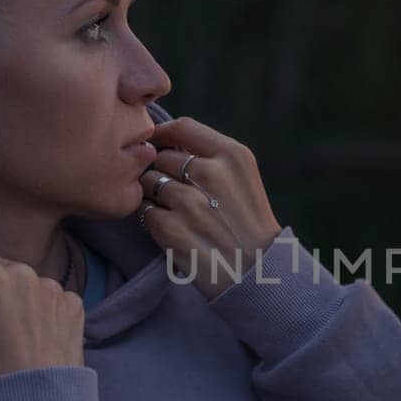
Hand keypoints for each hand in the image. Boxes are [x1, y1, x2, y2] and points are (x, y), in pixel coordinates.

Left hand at [137, 116, 283, 300]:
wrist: (255, 272)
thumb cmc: (246, 221)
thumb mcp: (243, 177)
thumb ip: (211, 154)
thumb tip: (164, 140)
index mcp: (233, 156)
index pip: (183, 127)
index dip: (163, 134)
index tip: (157, 144)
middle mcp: (211, 174)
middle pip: (162, 156)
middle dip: (161, 170)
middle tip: (175, 191)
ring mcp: (189, 202)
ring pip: (148, 181)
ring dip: (153, 194)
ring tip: (174, 210)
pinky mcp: (171, 229)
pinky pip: (144, 210)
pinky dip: (151, 217)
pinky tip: (171, 227)